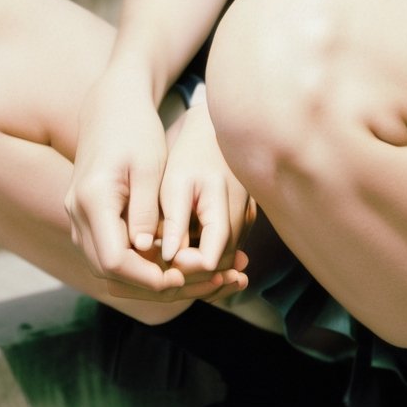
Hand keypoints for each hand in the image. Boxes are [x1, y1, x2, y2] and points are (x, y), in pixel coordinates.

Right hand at [64, 76, 247, 302]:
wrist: (111, 107)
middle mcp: (76, 213)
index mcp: (92, 200)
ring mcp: (77, 217)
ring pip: (105, 268)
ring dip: (142, 279)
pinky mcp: (86, 218)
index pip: (114, 260)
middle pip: (107, 271)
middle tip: (192, 284)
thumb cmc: (136, 130)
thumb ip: (146, 211)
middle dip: (149, 285)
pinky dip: (135, 266)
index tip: (181, 279)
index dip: (147, 276)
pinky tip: (167, 264)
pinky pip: (107, 253)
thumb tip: (148, 252)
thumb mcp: (149, 167)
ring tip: (186, 280)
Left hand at [159, 88, 253, 289]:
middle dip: (191, 274)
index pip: (210, 260)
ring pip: (225, 261)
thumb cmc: (190, 155)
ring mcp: (246, 221)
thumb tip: (170, 258)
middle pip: (220, 266)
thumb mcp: (176, 184)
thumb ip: (176, 221)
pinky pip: (227, 248)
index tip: (162, 259)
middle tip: (160, 269)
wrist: (213, 132)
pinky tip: (183, 254)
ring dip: (200, 269)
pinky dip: (207, 257)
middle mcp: (243, 219)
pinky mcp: (243, 221)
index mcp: (224, 208)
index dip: (185, 268)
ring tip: (168, 264)